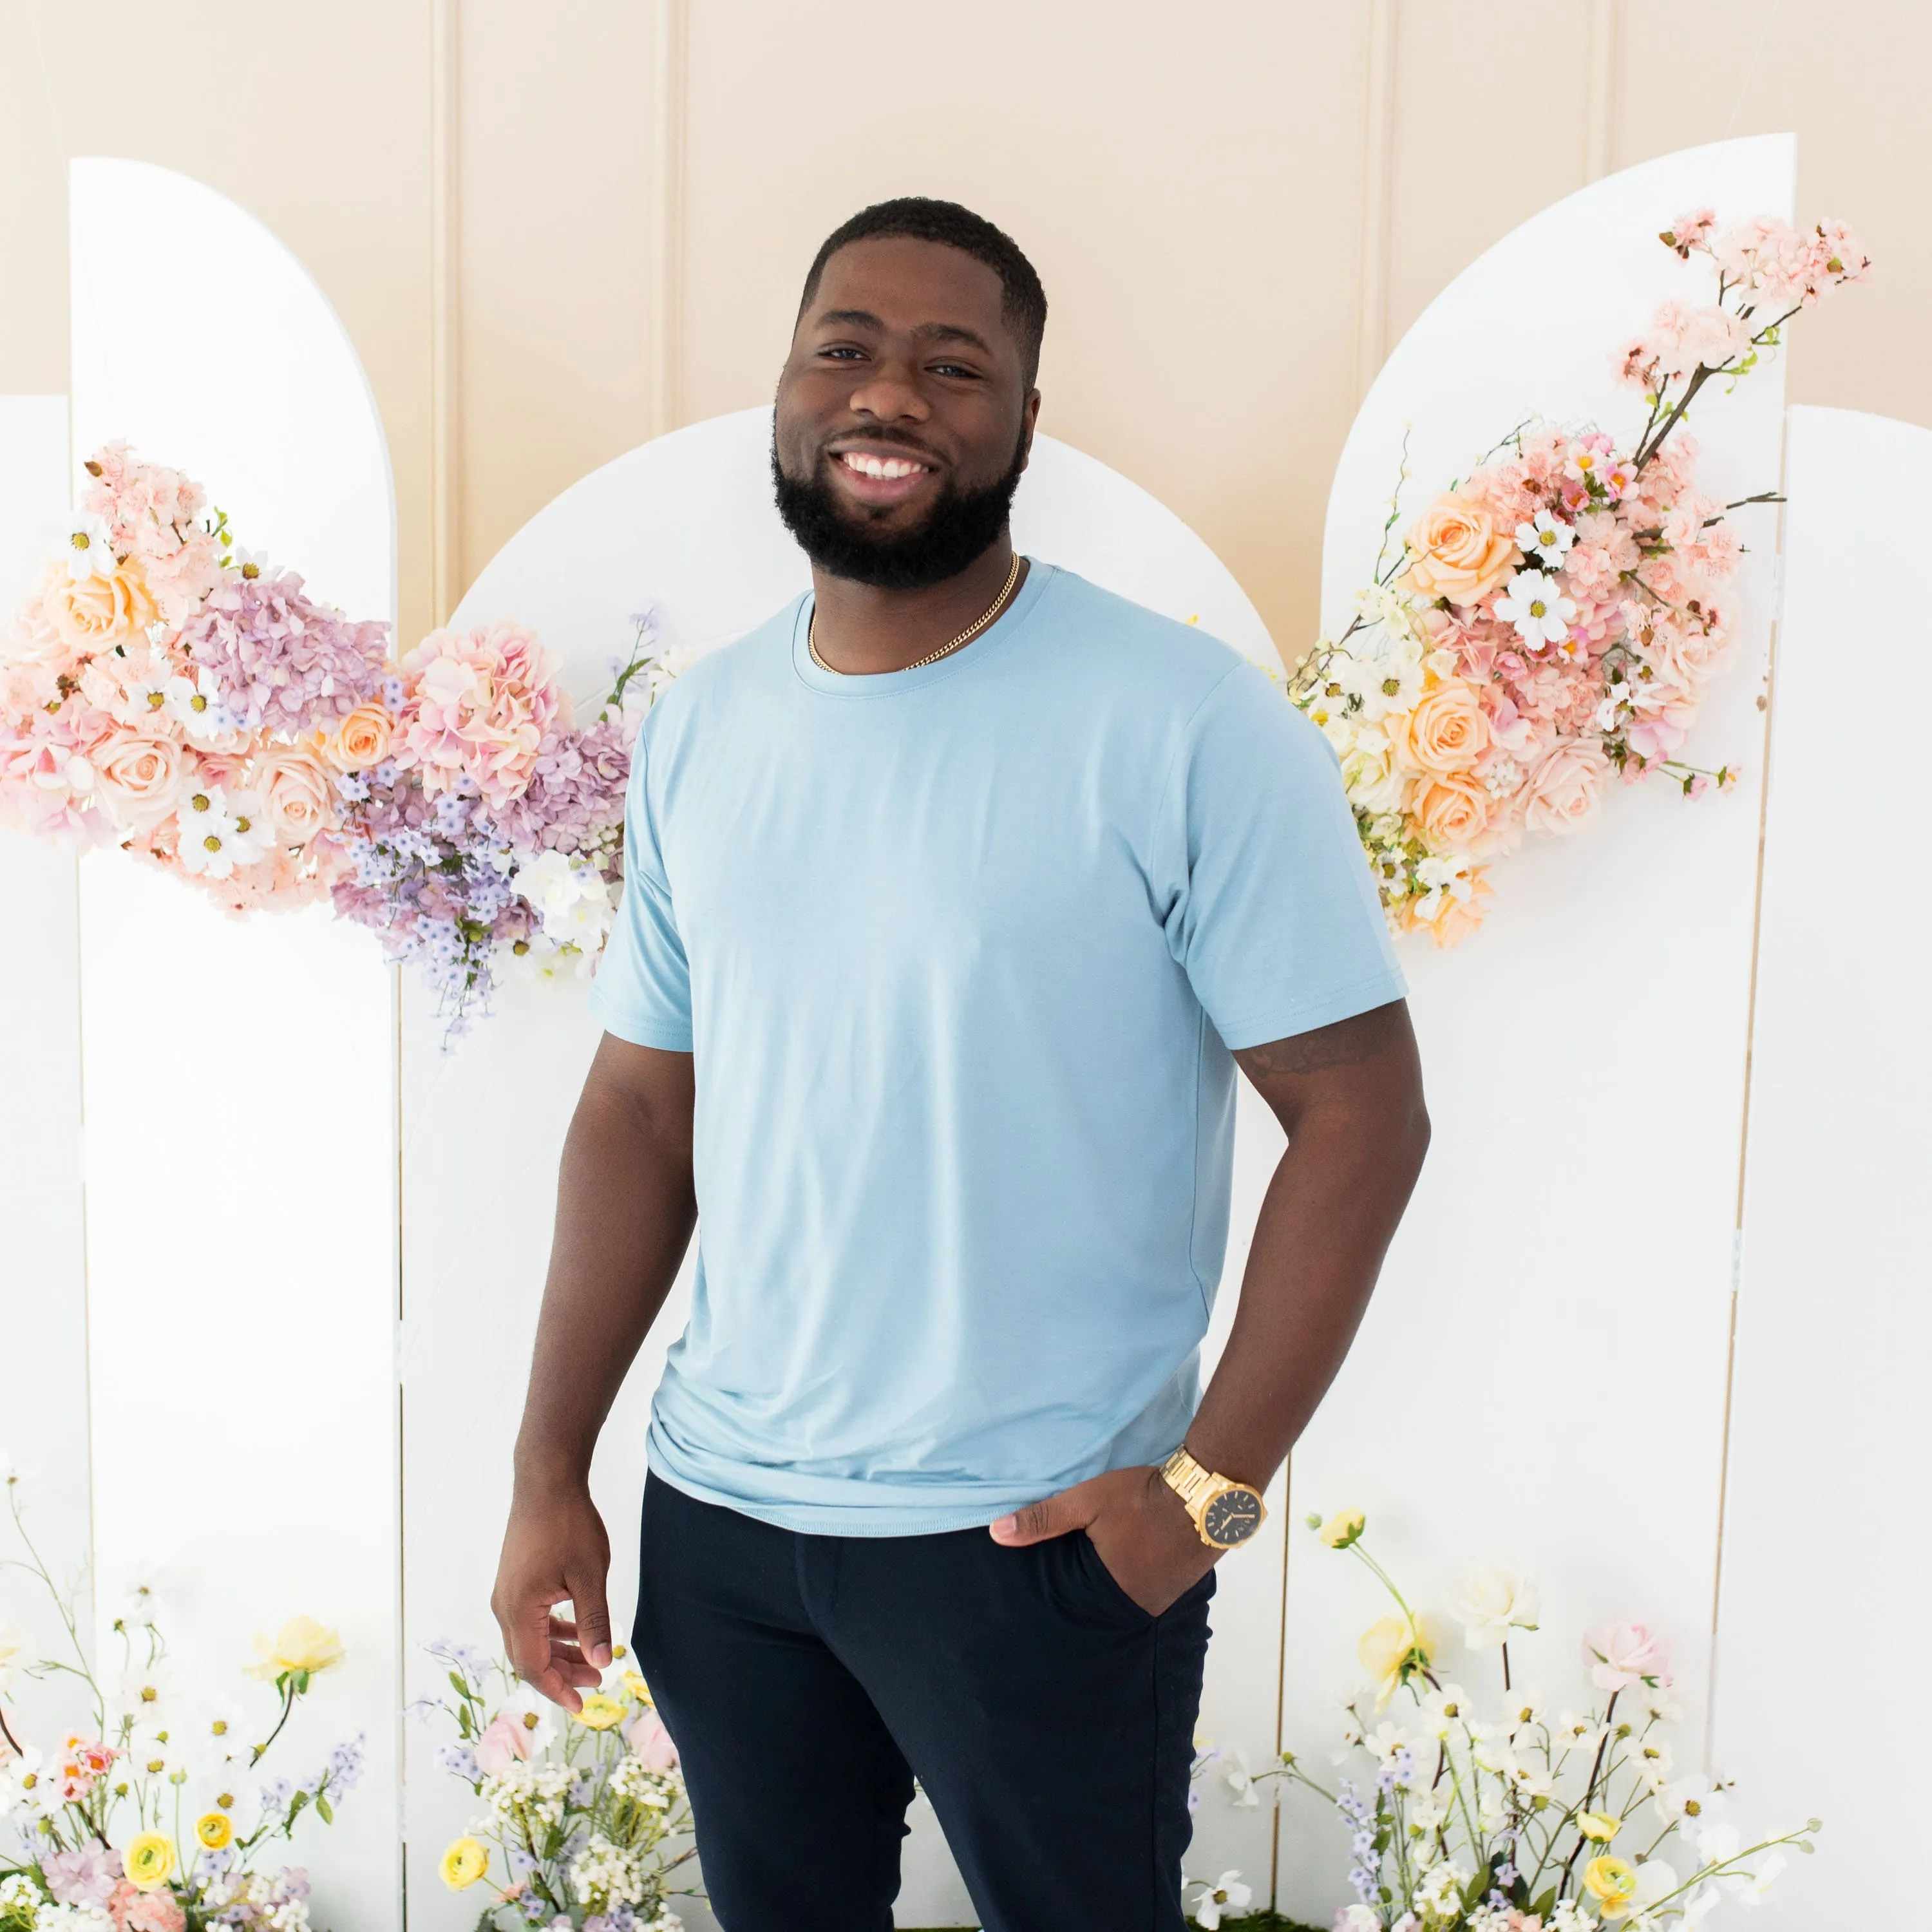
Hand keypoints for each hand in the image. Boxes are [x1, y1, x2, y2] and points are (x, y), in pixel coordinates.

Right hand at [490, 1478, 613, 1710]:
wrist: (546, 1483)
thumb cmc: (568, 1525)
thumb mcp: (589, 1576)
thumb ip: (594, 1622)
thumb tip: (603, 1662)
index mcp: (519, 1610)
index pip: (533, 1666)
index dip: (557, 1689)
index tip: (582, 1706)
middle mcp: (504, 1606)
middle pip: (529, 1656)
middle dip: (562, 1674)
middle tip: (596, 1684)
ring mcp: (507, 1593)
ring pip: (530, 1638)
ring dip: (560, 1653)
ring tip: (593, 1663)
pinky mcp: (514, 1581)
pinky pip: (531, 1619)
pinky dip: (553, 1631)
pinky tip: (577, 1631)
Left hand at [989, 1464, 1216, 1615]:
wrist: (1206, 1492)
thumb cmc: (1141, 1497)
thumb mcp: (1086, 1502)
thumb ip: (1043, 1520)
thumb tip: (996, 1534)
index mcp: (1110, 1592)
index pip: (1073, 1602)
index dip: (1063, 1590)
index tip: (1053, 1582)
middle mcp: (1138, 1605)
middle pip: (1103, 1603)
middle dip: (1090, 1590)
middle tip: (1082, 1571)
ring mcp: (1164, 1599)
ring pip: (1128, 1597)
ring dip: (1117, 1583)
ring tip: (1109, 1566)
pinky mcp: (1182, 1587)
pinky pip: (1151, 1589)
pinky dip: (1139, 1577)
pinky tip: (1136, 1560)